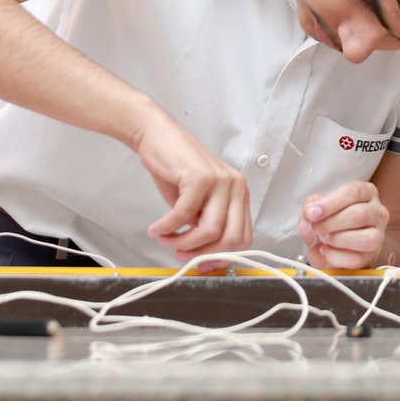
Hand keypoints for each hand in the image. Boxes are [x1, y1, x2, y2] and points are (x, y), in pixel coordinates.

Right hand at [134, 114, 251, 264]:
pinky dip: (167, 227)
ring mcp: (220, 181)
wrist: (158, 136)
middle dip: (204, 254)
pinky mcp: (200, 177)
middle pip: (231, 238)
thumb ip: (204, 225)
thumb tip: (203, 258)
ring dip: (183, 242)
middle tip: (181, 255)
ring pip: (209, 231)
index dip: (221, 256)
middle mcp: (235, 186)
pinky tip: (156, 229)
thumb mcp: (198, 202)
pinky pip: (184, 215)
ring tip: (166, 240)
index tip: (201, 264)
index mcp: (239, 193)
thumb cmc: (176, 169)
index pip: (243, 237)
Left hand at [298, 181, 388, 268]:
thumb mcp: (317, 209)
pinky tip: (325, 250)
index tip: (311, 213)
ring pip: (366, 238)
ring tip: (322, 238)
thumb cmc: (329, 222)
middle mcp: (378, 212)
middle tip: (313, 228)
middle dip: (331, 223)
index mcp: (366, 192)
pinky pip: (357, 258)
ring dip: (337, 239)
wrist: (333, 247)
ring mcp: (379, 236)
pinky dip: (336, 256)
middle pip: (359, 215)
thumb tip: (308, 217)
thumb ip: (310, 208)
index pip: (353, 192)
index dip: (330, 203)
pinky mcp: (372, 257)